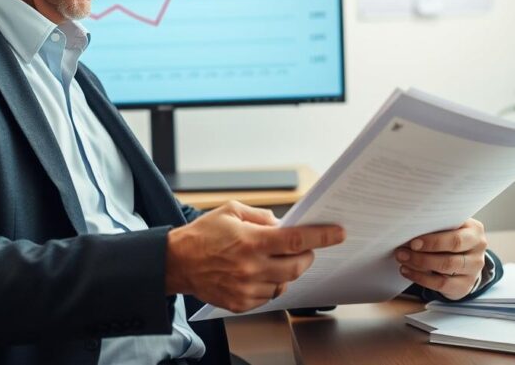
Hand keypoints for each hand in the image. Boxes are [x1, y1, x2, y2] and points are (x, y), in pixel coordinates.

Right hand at [165, 201, 344, 312]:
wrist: (176, 263)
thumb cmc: (202, 235)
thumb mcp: (231, 211)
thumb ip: (261, 217)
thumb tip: (284, 224)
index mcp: (252, 241)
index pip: (297, 240)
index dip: (322, 236)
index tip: (338, 233)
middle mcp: (251, 267)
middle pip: (297, 266)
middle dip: (307, 256)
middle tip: (303, 249)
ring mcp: (247, 288)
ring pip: (284, 283)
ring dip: (286, 271)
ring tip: (271, 260)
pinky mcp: (240, 303)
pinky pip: (268, 296)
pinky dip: (270, 284)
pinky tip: (257, 273)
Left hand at [395, 218, 487, 300]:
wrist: (465, 260)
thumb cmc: (451, 237)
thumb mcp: (449, 227)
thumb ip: (436, 225)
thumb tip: (410, 228)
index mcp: (474, 231)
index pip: (455, 238)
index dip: (433, 241)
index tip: (412, 242)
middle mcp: (478, 250)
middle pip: (450, 256)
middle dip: (422, 255)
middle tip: (401, 252)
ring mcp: (473, 270)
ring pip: (445, 269)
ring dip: (419, 264)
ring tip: (402, 259)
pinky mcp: (464, 285)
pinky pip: (441, 284)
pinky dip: (420, 278)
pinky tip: (407, 271)